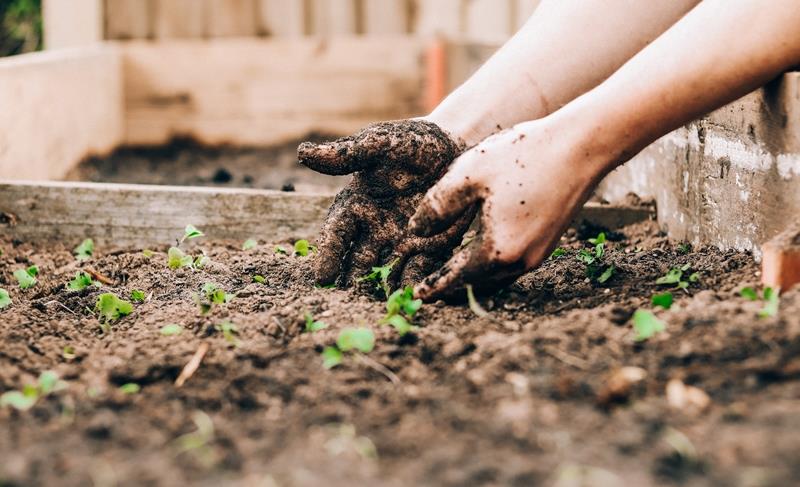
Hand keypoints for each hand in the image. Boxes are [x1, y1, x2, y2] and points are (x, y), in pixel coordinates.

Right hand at [298, 119, 474, 288]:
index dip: (329, 254)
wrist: (456, 146)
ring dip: (381, 289)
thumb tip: (302, 153)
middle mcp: (374, 229)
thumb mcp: (380, 144)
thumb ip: (347, 154)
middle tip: (348, 301)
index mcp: (356, 205)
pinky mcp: (430, 248)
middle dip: (353, 281)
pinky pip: (419, 271)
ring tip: (377, 305)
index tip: (323, 277)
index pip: (337, 233)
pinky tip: (410, 297)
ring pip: (386, 272)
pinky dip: (413, 284)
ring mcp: (401, 242)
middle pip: (358, 261)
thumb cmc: (412, 142)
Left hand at [408, 119, 605, 300]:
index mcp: (497, 250)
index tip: (416, 296)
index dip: (434, 287)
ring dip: (472, 278)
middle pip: (477, 284)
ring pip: (496, 277)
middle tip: (429, 289)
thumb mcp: (468, 175)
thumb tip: (416, 230)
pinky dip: (491, 267)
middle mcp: (520, 261)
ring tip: (451, 274)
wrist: (581, 147)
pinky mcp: (548, 243)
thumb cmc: (523, 156)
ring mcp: (538, 254)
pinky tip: (481, 253)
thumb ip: (437, 206)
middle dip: (452, 287)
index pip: (457, 278)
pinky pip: (511, 265)